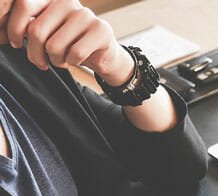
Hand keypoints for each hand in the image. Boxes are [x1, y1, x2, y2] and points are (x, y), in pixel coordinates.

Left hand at [0, 0, 133, 85]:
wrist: (103, 54)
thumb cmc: (68, 44)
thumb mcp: (45, 32)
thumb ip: (27, 27)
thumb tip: (3, 36)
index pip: (24, 5)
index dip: (12, 28)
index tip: (14, 43)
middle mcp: (67, 1)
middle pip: (36, 31)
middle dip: (35, 54)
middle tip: (41, 61)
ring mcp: (85, 14)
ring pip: (54, 46)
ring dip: (55, 61)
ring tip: (61, 59)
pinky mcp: (101, 30)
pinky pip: (75, 54)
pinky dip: (72, 63)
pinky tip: (75, 60)